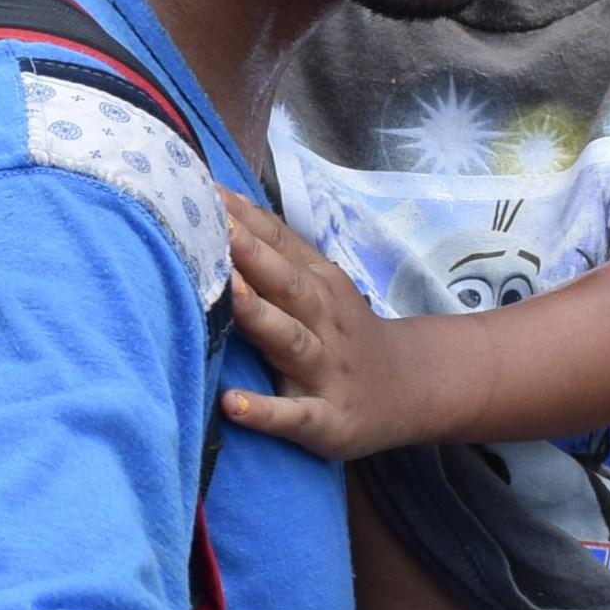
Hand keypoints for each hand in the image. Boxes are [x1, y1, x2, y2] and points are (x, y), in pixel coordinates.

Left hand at [213, 199, 447, 459]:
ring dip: (259, 317)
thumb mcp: (318, 285)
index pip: (278, 243)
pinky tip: (232, 405)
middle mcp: (322, 320)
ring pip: (289, 339)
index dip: (244, 218)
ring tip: (228, 295)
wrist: (407, 390)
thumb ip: (274, 250)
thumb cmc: (340, 332)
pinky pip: (294, 416)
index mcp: (317, 283)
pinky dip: (265, 411)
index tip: (202, 190)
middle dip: (251, 254)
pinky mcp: (326, 420)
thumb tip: (223, 203)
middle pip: (285, 283)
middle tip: (213, 226)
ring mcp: (325, 370)